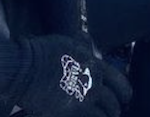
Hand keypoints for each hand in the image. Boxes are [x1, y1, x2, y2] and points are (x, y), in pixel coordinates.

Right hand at [12, 36, 131, 116]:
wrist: (25, 67)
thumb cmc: (41, 52)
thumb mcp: (67, 42)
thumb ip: (82, 46)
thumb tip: (88, 39)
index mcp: (94, 65)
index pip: (118, 82)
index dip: (124, 92)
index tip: (124, 98)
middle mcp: (92, 84)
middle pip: (113, 104)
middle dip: (113, 110)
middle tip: (111, 114)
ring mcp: (82, 101)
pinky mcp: (70, 114)